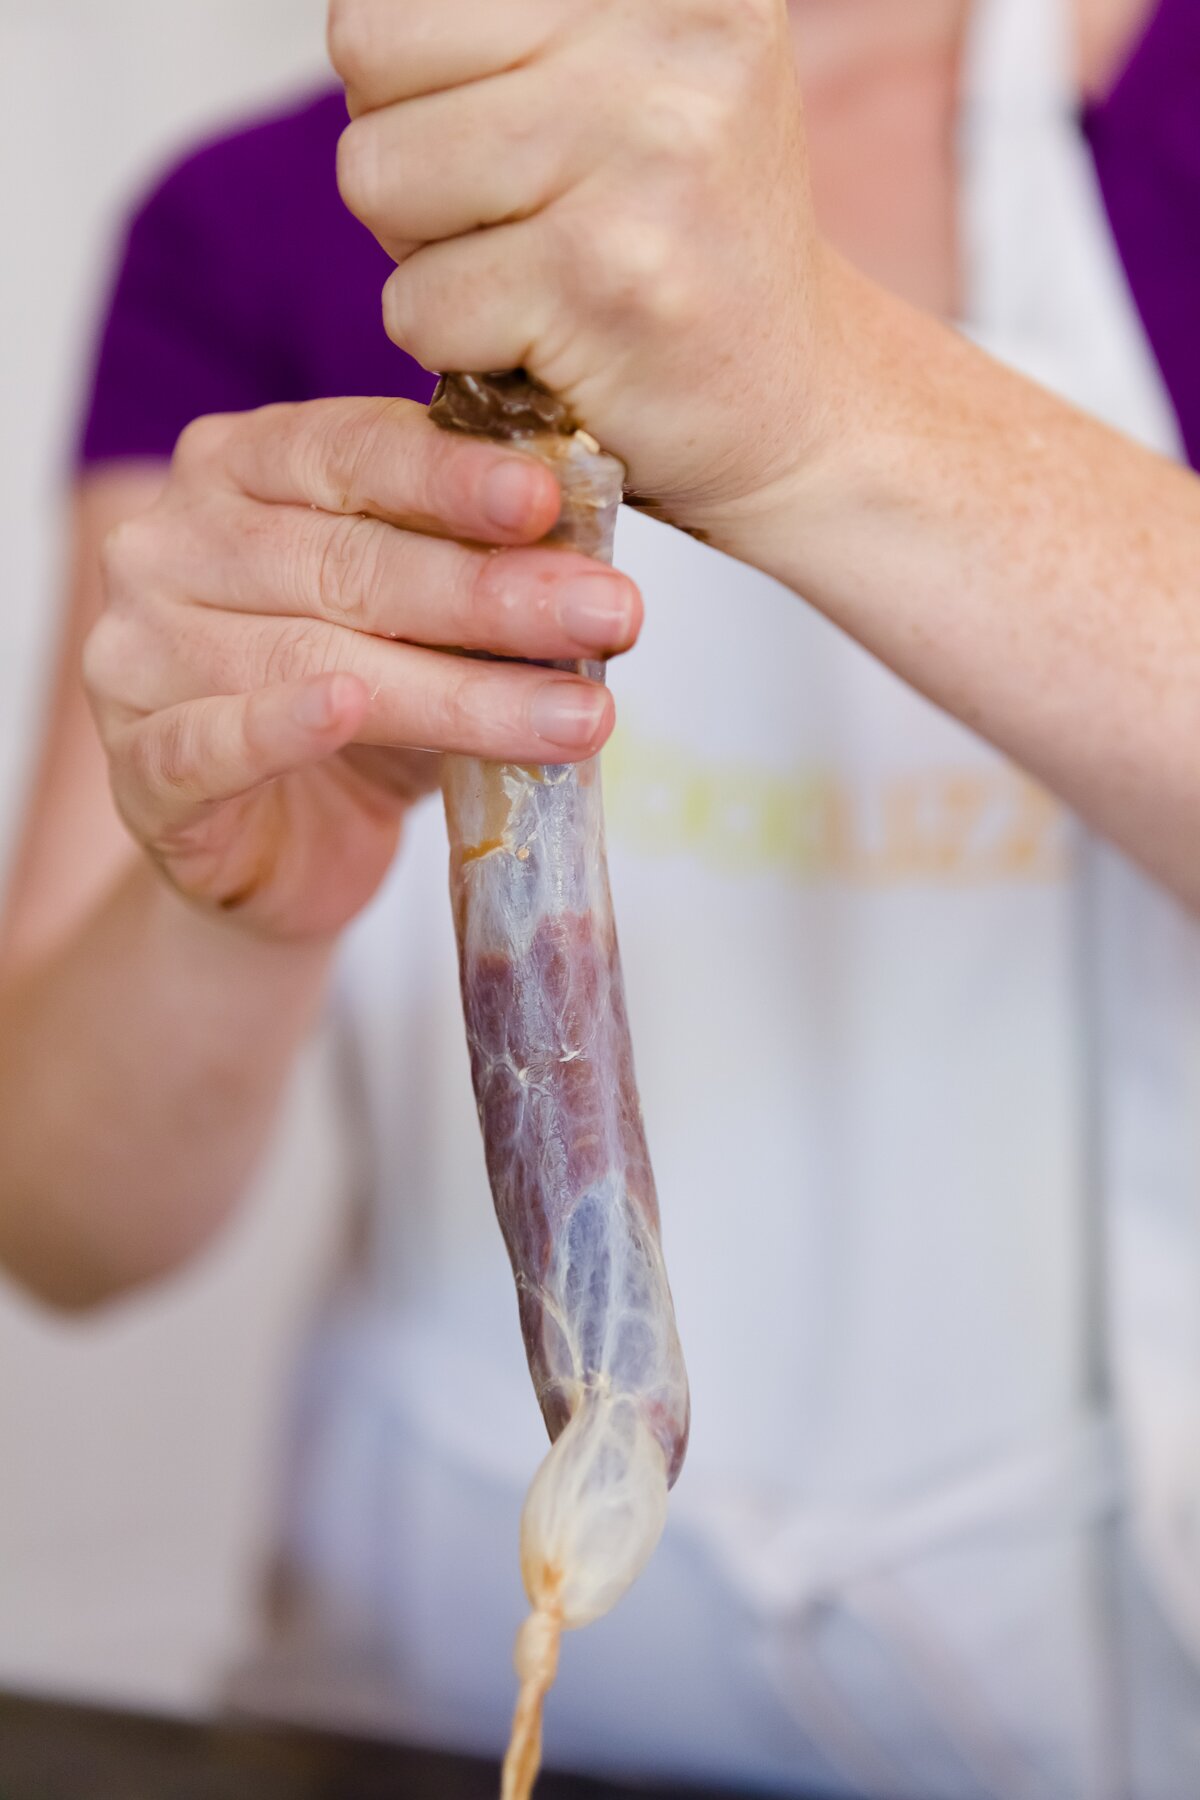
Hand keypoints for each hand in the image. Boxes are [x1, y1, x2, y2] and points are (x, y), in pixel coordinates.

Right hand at [84, 398, 641, 942]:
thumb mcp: (431, 623)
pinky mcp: (139, 769)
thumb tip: (589, 556)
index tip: (550, 498)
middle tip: (608, 614)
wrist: (289, 847)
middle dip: (491, 592)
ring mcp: (138, 655)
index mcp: (240, 468)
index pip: (352, 451)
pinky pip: (209, 743)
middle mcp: (172, 545)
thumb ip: (477, 569)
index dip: (454, 476)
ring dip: (456, 690)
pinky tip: (347, 711)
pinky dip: (280, 726)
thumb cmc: (370, 709)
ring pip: (310, 657)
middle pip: (345, 559)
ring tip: (576, 716)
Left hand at [329, 0, 826, 532]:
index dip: (412, 70)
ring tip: (528, 274)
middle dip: (407, 151)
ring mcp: (641, 156)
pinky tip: (542, 343)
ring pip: (377, 175)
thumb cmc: (679, 238)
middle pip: (369, 49)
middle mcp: (670, 34)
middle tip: (510, 211)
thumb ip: (510, 20)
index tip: (505, 127)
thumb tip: (358, 16)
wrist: (794, 402)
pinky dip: (454, 346)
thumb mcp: (637, 68)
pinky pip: (415, 302)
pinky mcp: (600, 282)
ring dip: (423, 253)